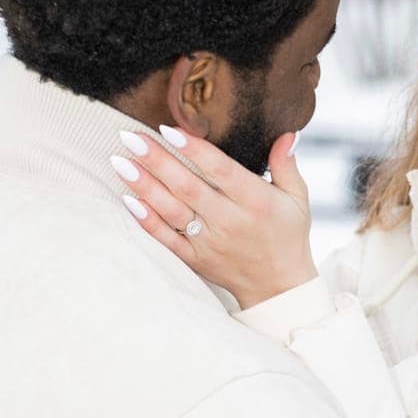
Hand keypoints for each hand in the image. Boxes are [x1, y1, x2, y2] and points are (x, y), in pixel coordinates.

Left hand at [112, 128, 316, 308]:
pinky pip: (166, 239)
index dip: (195, 150)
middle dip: (157, 161)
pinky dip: (146, 221)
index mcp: (255, 201)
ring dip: (144, 186)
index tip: (170, 129)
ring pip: (171, 210)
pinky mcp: (195, 259)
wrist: (278, 287)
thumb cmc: (288, 236)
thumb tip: (287, 133)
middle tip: (131, 137)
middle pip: (188, 187)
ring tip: (120, 162)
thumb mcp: (297, 199)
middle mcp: (229, 221)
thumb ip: (287, 165)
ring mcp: (209, 242)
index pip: (221, 171)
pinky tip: (128, 200)